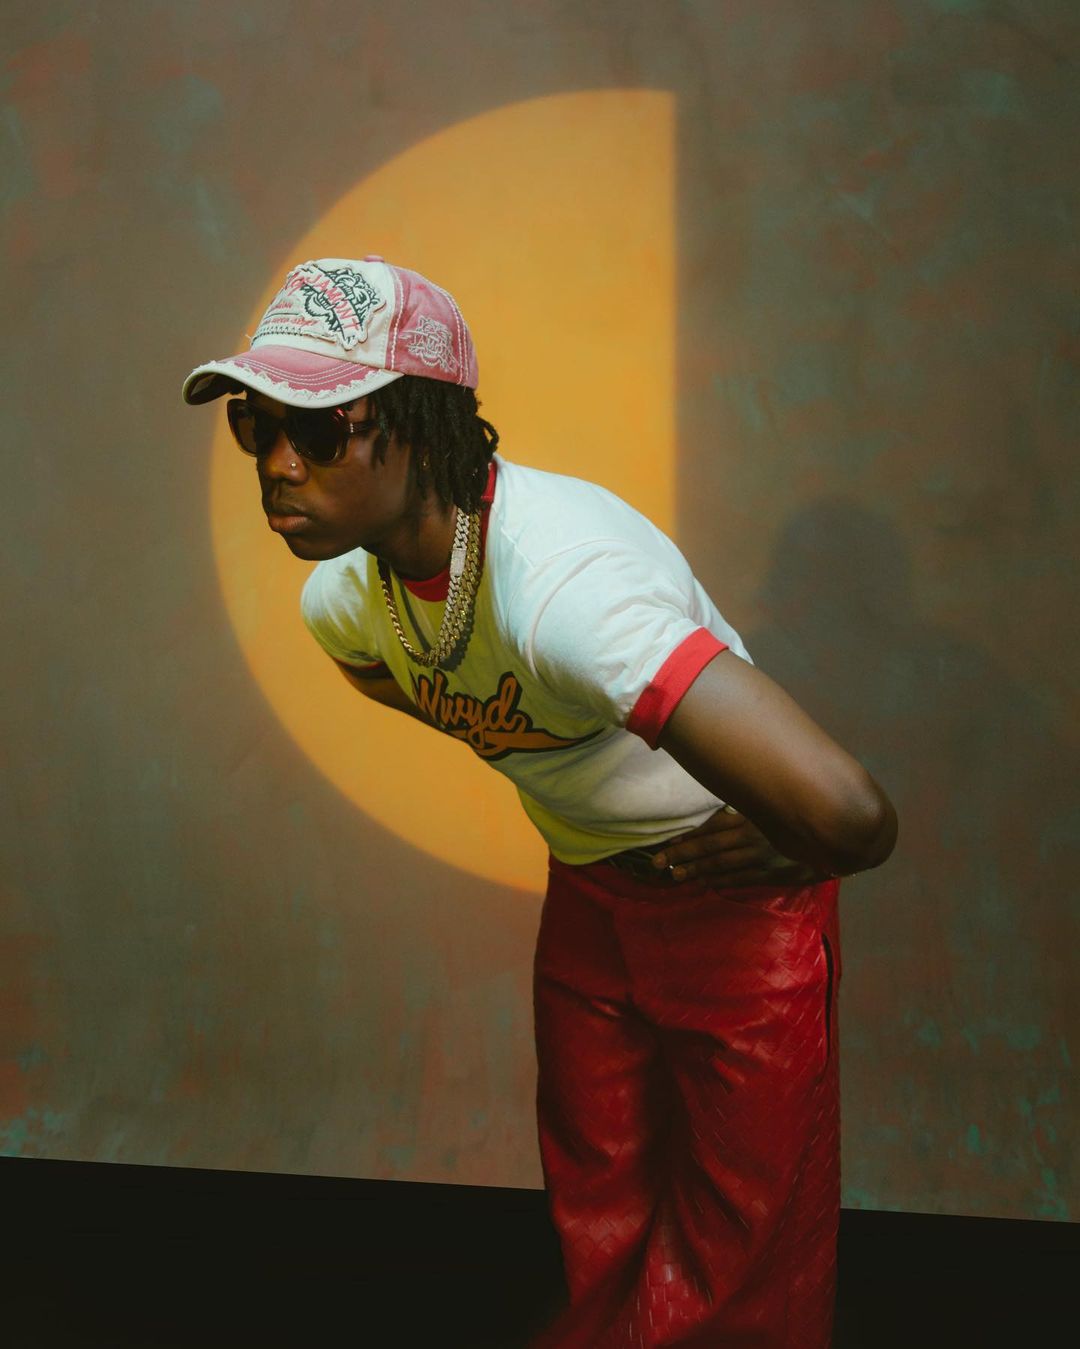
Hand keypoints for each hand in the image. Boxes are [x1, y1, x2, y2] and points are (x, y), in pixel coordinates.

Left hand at [651, 805, 822, 886]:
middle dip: (682, 854)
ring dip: (697, 870)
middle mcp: (751, 836)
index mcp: (749, 818)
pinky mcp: (771, 874)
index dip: (689, 836)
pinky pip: (741, 879)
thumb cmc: (797, 822)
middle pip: (710, 846)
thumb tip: (720, 815)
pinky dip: (721, 882)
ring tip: (675, 876)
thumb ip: (747, 813)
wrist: (833, 838)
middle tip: (658, 863)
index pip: (712, 827)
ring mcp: (760, 856)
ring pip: (722, 864)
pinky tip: (705, 885)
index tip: (668, 843)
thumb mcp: (770, 811)